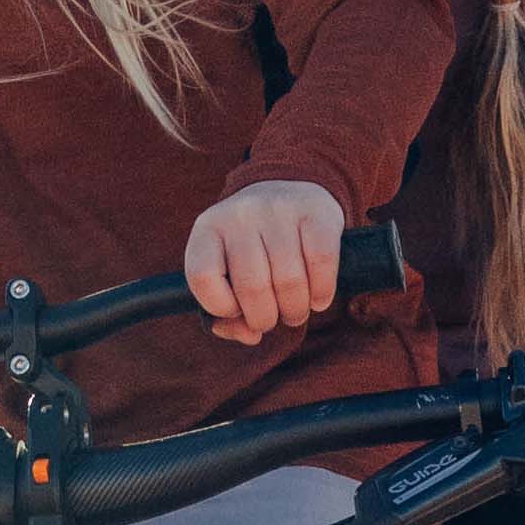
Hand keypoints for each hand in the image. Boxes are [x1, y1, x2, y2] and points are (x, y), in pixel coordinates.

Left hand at [185, 182, 344, 344]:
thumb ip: (228, 314)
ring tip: (295, 312)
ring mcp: (278, 208)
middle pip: (252, 286)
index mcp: (207, 229)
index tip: (237, 309)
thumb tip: (249, 336)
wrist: (287, 188)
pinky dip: (322, 291)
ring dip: (295, 310)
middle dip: (265, 318)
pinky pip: (321, 262)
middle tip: (274, 320)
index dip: (221, 307)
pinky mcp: (315, 210)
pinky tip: (318, 299)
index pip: (202, 277)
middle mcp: (240, 214)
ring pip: (289, 280)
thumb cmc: (254, 248)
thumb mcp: (229, 272)